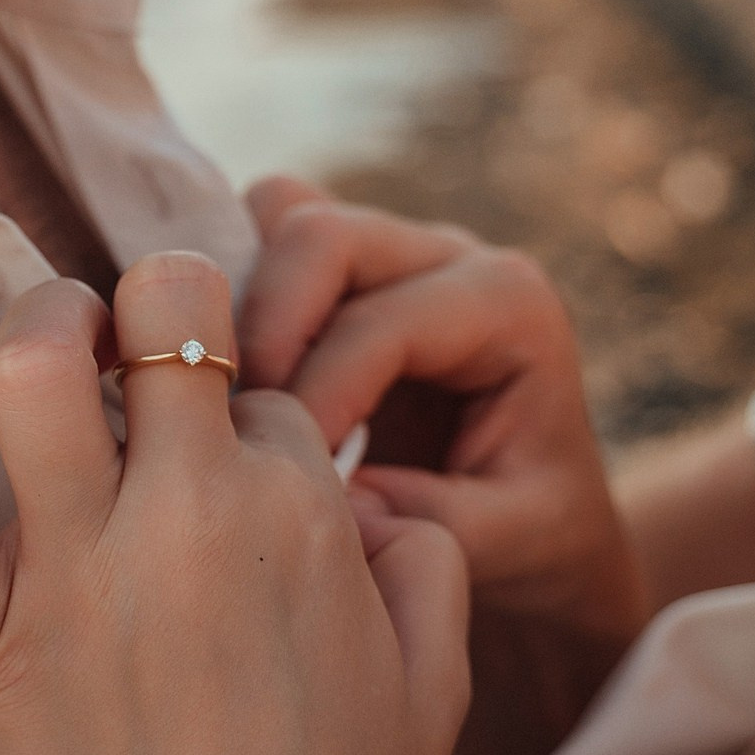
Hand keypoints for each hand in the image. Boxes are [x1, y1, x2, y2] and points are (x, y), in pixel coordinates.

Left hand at [0, 254, 469, 754]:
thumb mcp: (436, 679)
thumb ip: (424, 557)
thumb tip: (364, 495)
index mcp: (303, 512)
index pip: (256, 388)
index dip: (241, 416)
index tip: (226, 471)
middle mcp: (189, 514)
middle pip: (161, 308)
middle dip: (151, 302)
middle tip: (131, 349)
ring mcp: (77, 574)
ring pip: (29, 371)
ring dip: (33, 329)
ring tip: (42, 351)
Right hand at [239, 179, 645, 649]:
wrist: (538, 518)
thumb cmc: (536, 528)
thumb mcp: (516, 540)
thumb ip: (434, 520)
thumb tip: (338, 503)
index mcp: (506, 303)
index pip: (385, 324)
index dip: (321, 396)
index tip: (283, 479)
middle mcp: (445, 254)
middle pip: (323, 235)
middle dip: (266, 328)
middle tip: (238, 427)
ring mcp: (384, 249)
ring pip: (278, 214)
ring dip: (240, 301)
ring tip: (227, 400)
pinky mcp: (334, 268)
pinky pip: (257, 239)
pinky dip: (227, 297)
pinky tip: (216, 382)